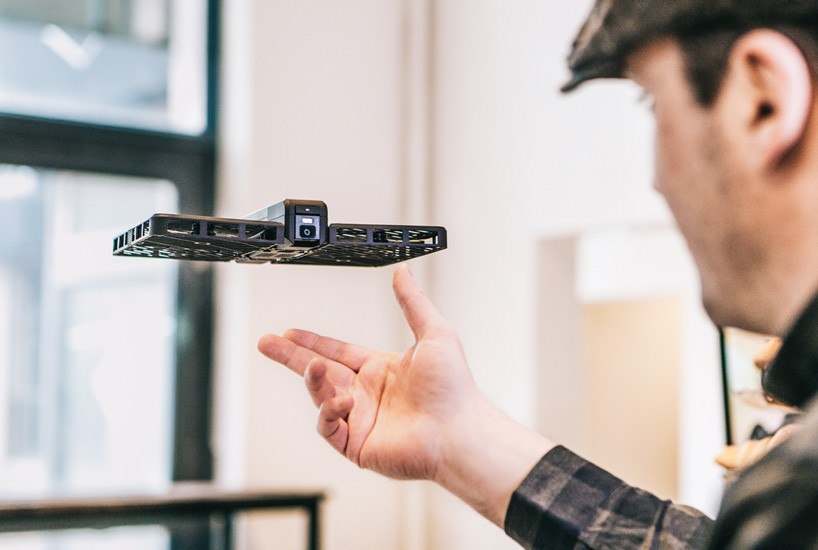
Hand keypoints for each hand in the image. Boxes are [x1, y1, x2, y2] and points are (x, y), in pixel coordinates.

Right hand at [257, 264, 480, 480]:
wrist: (458, 432)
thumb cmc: (453, 388)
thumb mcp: (434, 333)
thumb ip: (413, 302)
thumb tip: (403, 272)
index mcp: (381, 370)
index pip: (338, 352)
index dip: (313, 342)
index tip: (290, 331)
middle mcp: (368, 394)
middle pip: (319, 372)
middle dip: (291, 357)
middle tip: (267, 342)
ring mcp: (361, 420)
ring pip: (321, 397)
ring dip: (312, 380)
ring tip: (312, 366)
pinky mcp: (357, 444)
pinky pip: (329, 426)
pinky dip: (328, 411)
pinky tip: (340, 400)